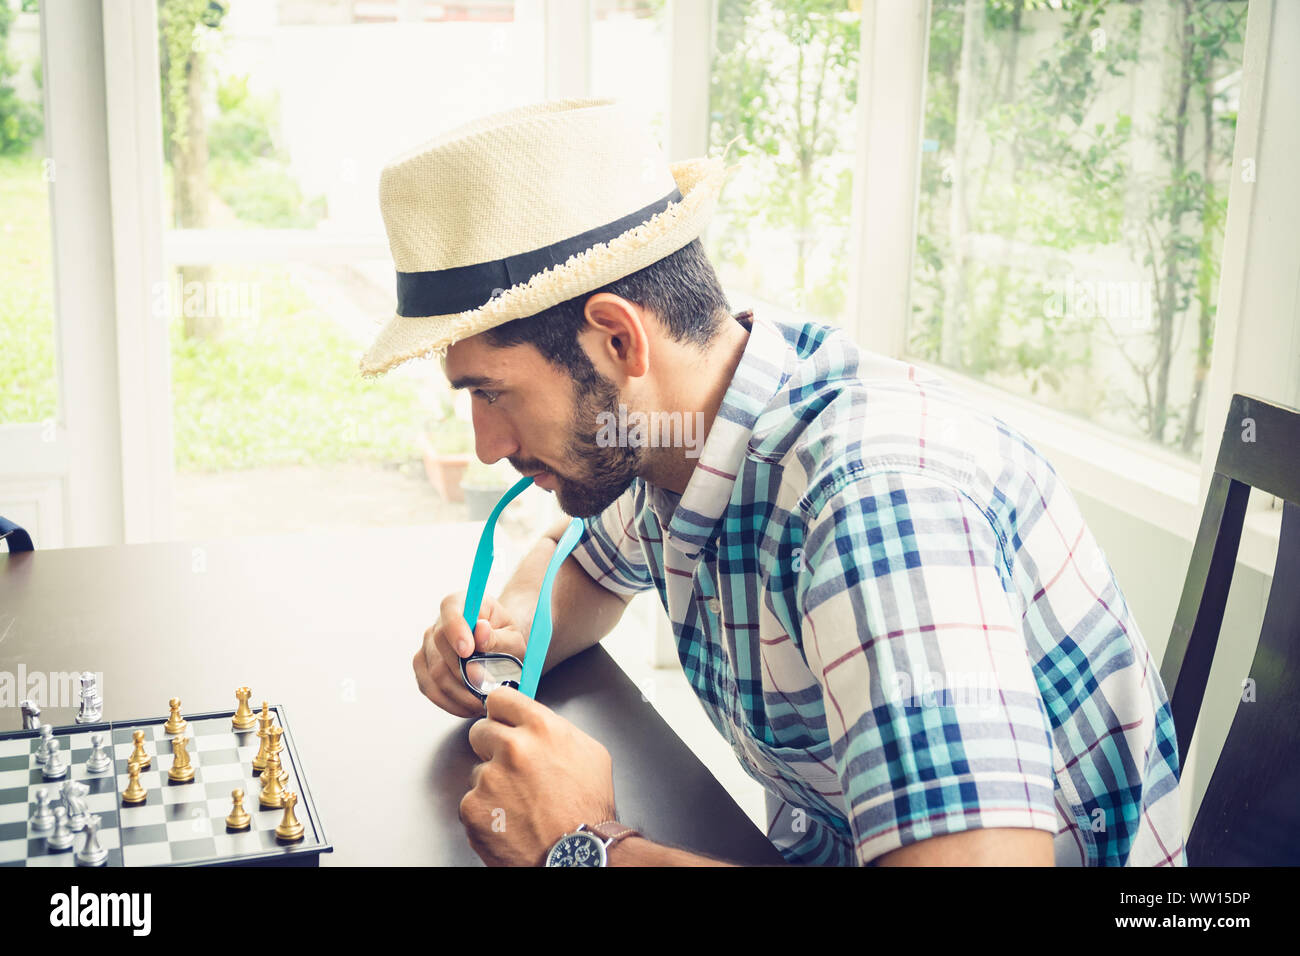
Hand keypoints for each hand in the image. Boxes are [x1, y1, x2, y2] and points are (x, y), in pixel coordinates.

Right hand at [413, 591, 526, 717]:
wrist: (498, 648)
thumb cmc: (506, 638)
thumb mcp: (512, 636)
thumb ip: (498, 636)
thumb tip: (480, 631)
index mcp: (461, 603)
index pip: (451, 611)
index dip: (456, 631)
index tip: (468, 651)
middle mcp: (438, 622)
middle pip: (440, 646)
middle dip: (463, 672)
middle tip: (487, 689)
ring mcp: (427, 646)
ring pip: (434, 673)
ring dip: (459, 693)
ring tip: (482, 702)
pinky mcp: (423, 668)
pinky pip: (429, 688)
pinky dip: (449, 702)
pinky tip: (468, 707)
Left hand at [460, 686, 616, 865]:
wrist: (577, 855)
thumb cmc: (587, 809)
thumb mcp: (590, 753)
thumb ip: (557, 729)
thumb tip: (535, 722)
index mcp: (541, 728)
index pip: (501, 699)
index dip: (502, 712)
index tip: (502, 720)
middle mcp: (512, 748)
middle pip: (480, 731)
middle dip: (492, 747)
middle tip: (511, 768)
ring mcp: (489, 779)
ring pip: (478, 771)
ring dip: (492, 783)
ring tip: (519, 803)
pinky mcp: (473, 808)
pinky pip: (472, 801)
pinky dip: (486, 811)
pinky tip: (509, 819)